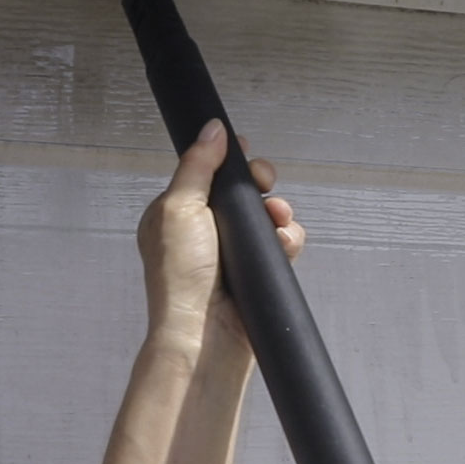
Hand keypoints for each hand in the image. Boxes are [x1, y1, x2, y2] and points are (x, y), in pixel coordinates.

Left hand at [136, 119, 304, 354]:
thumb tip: (212, 130)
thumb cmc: (180, 277)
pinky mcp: (256, 271)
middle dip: (260, 183)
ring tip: (277, 219)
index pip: (208, 172)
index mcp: (177, 212)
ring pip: (266, 215)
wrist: (204, 333)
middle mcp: (204, 230)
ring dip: (277, 211)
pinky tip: (283, 243)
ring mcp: (231, 252)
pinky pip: (281, 243)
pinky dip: (287, 239)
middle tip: (264, 185)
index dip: (230, 161)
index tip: (245, 155)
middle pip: (242, 190)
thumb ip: (196, 165)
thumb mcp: (179, 207)